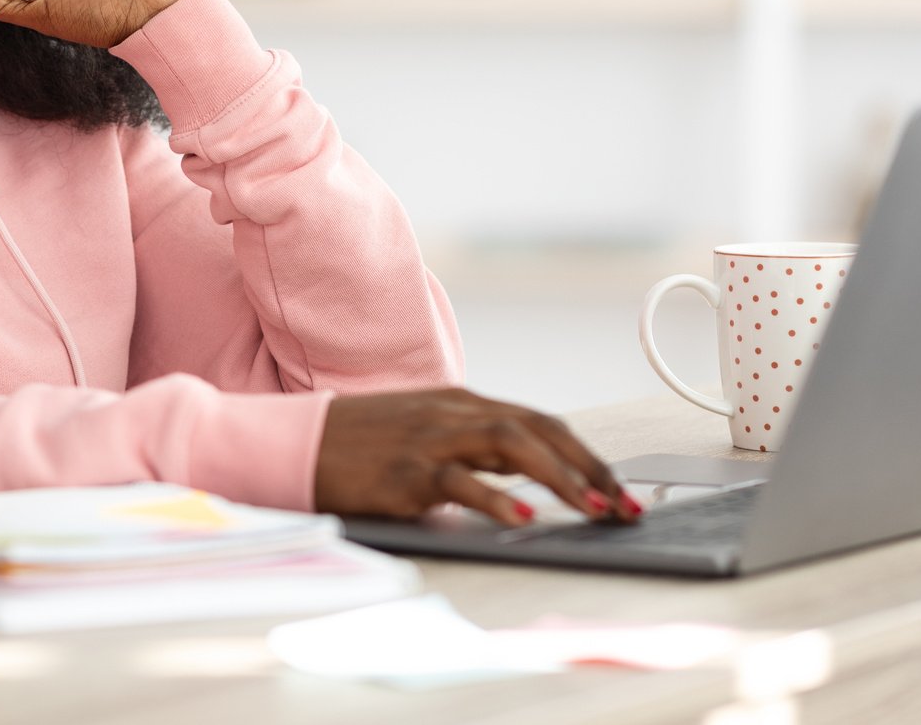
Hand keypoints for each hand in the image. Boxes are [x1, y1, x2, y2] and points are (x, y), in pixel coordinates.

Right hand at [313, 388, 640, 527]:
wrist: (295, 444)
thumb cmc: (363, 446)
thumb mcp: (427, 436)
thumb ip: (475, 450)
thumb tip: (532, 481)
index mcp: (462, 403)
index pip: (541, 422)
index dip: (586, 455)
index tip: (620, 490)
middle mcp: (453, 413)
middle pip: (538, 429)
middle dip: (590, 467)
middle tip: (625, 506)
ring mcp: (430, 438)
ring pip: (512, 445)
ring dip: (561, 478)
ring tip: (594, 509)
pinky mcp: (405, 471)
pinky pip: (461, 481)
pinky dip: (498, 498)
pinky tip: (525, 518)